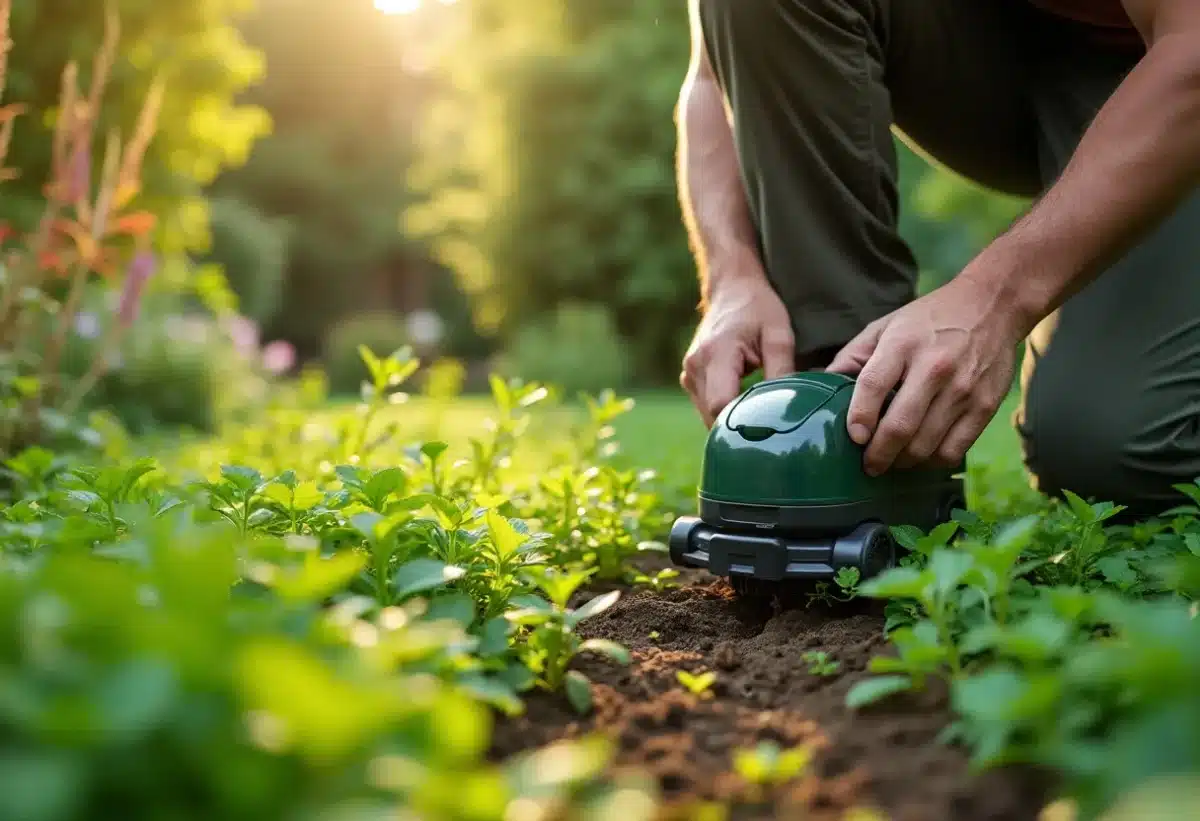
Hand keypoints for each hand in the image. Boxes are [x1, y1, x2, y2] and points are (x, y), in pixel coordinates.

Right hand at [681, 278, 794, 426]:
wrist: (731, 289)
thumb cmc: (758, 309)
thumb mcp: (779, 334)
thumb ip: (782, 370)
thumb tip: (787, 409)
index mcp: (717, 354)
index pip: (721, 405)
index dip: (743, 423)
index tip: (767, 427)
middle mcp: (696, 366)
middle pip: (714, 415)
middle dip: (740, 425)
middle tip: (768, 425)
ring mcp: (689, 373)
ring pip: (708, 415)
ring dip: (731, 418)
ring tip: (756, 409)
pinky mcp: (689, 377)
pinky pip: (705, 406)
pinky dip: (724, 410)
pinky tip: (743, 400)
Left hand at [826, 274, 1027, 475]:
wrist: (993, 306)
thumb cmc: (930, 319)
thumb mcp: (886, 326)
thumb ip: (853, 357)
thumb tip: (821, 386)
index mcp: (902, 344)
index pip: (873, 386)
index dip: (859, 418)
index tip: (853, 438)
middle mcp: (934, 368)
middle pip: (900, 426)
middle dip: (878, 455)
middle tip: (868, 465)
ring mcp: (962, 389)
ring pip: (925, 446)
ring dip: (903, 462)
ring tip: (893, 461)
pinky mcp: (985, 406)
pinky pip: (953, 450)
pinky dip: (932, 462)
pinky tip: (922, 456)